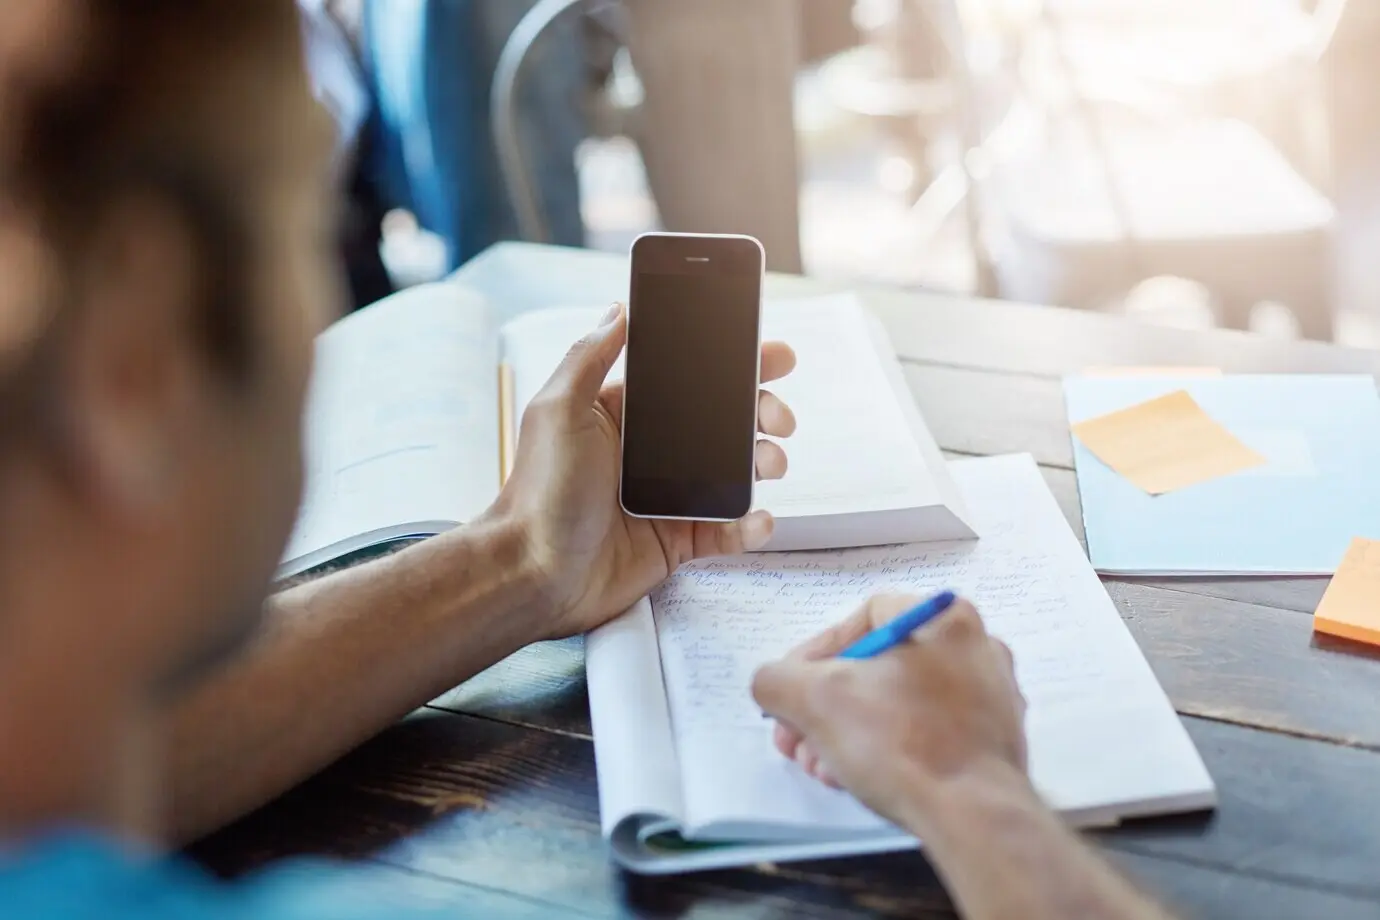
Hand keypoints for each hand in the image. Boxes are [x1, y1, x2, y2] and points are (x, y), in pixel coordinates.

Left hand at [494, 302, 796, 639]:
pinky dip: (748, 525)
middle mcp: (649, 453)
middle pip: (722, 424)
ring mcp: (666, 497)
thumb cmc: (538, 493)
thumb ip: (589, 356)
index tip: (770, 357)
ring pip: (733, 473)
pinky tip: (758, 518)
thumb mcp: (558, 411)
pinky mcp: (676, 541)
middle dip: (761, 414)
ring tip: (771, 463)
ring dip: (763, 463)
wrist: (534, 573)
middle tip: (779, 417)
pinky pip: (725, 530)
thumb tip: (619, 309)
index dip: (732, 368)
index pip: (688, 381)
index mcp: (624, 416)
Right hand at [751, 594, 1029, 833]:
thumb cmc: (900, 743)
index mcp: (943, 618)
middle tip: (800, 741)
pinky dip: (889, 749)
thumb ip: (777, 679)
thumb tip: (773, 684)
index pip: (860, 620)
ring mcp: (991, 696)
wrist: (974, 817)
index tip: (791, 695)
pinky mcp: (994, 741)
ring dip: (849, 733)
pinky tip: (861, 778)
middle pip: (876, 667)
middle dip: (826, 706)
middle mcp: (976, 647)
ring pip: (899, 703)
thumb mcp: (814, 699)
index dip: (813, 655)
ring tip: (824, 768)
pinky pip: (928, 732)